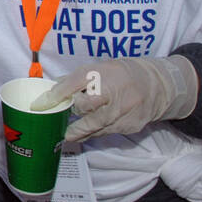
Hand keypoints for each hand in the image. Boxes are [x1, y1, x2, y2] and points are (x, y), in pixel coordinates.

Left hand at [31, 55, 197, 141]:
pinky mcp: (129, 126)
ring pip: (94, 125)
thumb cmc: (123, 75)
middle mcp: (116, 91)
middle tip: (57, 115)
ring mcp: (124, 111)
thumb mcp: (100, 68)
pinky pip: (105, 132)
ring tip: (64, 134)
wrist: (158, 86)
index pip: (78, 80)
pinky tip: (84, 134)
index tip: (43, 101)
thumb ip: (77, 79)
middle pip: (85, 105)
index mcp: (106, 72)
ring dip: (76, 130)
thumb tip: (52, 89)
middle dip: (70, 111)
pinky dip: (92, 133)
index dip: (59, 92)